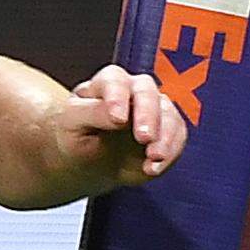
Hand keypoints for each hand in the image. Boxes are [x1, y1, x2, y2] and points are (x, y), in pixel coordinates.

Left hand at [61, 65, 185, 187]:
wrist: (86, 161)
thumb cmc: (75, 136)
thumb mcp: (71, 124)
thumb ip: (92, 114)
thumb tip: (119, 116)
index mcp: (106, 83)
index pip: (115, 81)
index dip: (118, 97)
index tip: (118, 120)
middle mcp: (133, 91)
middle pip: (147, 92)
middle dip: (148, 115)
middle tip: (144, 138)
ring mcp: (152, 111)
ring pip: (168, 114)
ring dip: (165, 137)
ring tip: (154, 159)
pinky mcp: (165, 132)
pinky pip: (177, 136)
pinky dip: (170, 152)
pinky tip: (153, 168)